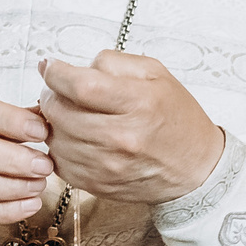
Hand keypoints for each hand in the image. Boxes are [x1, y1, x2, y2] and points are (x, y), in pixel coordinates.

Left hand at [38, 52, 223, 206]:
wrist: (194, 168)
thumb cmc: (176, 118)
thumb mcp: (155, 74)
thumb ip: (112, 62)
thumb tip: (72, 66)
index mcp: (138, 103)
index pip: (79, 85)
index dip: (55, 72)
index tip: (50, 66)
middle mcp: (121, 138)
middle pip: (59, 112)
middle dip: (51, 94)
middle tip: (60, 89)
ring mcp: (106, 165)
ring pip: (54, 137)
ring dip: (54, 121)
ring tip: (72, 113)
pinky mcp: (95, 184)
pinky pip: (58, 161)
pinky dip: (60, 145)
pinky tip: (76, 136)